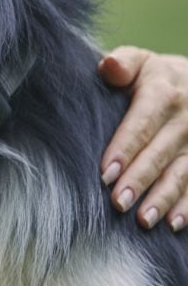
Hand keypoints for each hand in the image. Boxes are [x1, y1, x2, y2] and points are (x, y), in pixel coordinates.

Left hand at [98, 46, 187, 230]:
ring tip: (144, 220)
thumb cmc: (154, 77)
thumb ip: (123, 63)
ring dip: (163, 198)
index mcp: (163, 92)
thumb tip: (108, 66)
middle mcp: (186, 118)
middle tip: (118, 202)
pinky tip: (173, 224)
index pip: (141, 124)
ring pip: (181, 173)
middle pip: (160, 153)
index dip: (124, 149)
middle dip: (139, 179)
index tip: (105, 173)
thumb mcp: (140, 61)